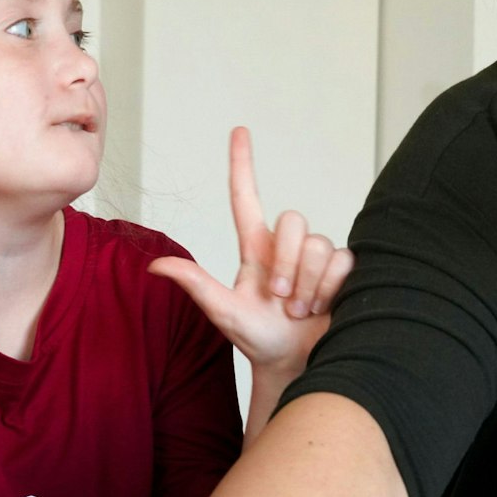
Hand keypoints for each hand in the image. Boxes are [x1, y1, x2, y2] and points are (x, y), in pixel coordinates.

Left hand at [149, 126, 352, 373]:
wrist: (293, 364)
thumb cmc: (256, 337)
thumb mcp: (222, 311)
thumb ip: (194, 285)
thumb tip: (155, 266)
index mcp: (254, 248)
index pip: (247, 196)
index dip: (242, 163)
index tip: (239, 131)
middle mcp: (286, 246)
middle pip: (292, 222)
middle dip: (287, 264)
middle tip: (281, 299)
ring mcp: (315, 257)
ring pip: (318, 244)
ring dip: (307, 284)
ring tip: (299, 310)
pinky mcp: (342, 270)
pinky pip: (342, 261)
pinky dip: (328, 288)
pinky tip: (323, 307)